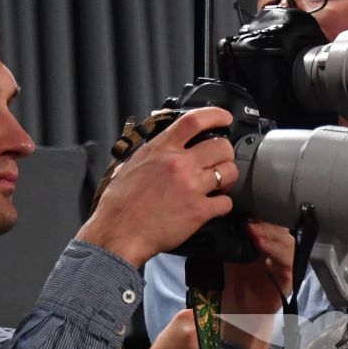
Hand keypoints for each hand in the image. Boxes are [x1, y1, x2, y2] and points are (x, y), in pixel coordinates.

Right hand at [78, 107, 237, 267]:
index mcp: (161, 149)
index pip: (194, 120)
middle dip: (225, 154)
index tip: (225, 118)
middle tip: (219, 162)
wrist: (117, 233)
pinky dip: (223, 205)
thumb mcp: (132, 165)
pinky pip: (226, 202)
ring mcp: (191, 187)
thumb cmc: (119, 204)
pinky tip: (212, 206)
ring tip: (217, 185)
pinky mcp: (199, 211)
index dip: (215, 115)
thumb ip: (154, 153)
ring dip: (227, 178)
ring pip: (229, 172)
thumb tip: (165, 147)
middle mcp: (179, 164)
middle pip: (222, 146)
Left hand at [220, 220, 296, 348]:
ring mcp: (285, 262)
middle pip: (277, 227)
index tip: (241, 206)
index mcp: (263, 242)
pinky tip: (260, 245)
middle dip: (262, 220)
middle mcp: (276, 249)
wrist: (238, 314)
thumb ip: (229, 238)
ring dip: (268, 233)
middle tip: (246, 217)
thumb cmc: (231, 285)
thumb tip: (219, 214)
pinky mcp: (290, 275)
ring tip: (252, 229)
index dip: (256, 212)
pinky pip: (287, 258)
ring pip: (284, 240)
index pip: (265, 221)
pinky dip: (275, 250)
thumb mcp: (226, 257)